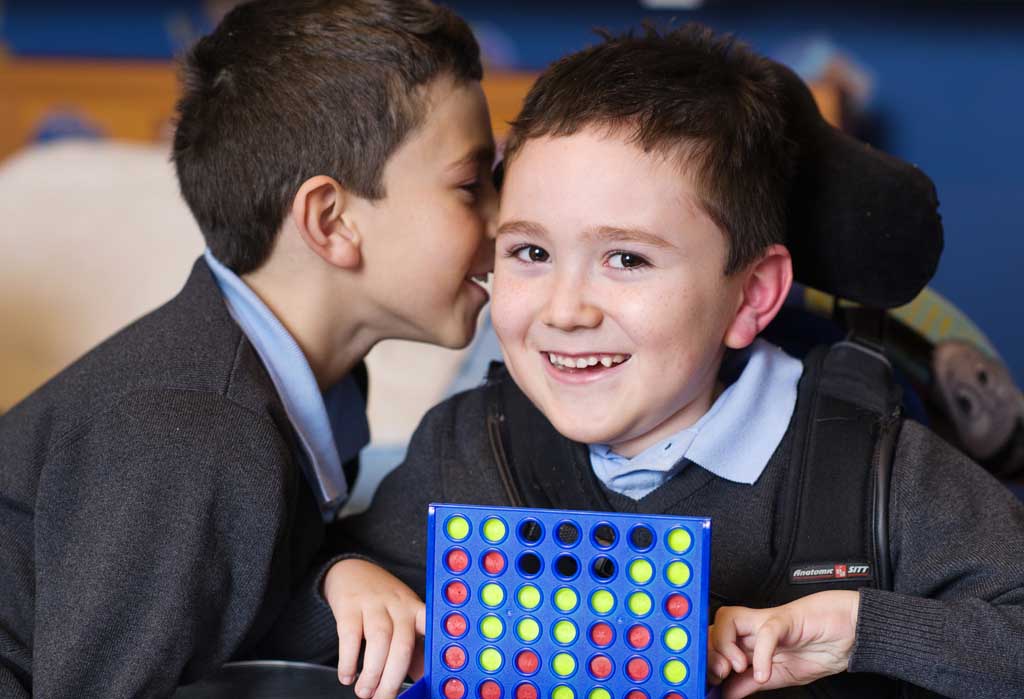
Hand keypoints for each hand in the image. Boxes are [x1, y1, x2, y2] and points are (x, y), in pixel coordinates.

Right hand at [323, 559, 425, 698]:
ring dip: (372, 671)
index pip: (432, 628)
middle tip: (383, 698)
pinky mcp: (349, 605)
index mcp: (416, 610)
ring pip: (379, 639)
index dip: (436, 648)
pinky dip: (349, 659)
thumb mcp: (403, 618)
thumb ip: (414, 650)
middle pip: (403, 643)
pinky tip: (347, 676)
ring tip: (364, 692)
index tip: (436, 674)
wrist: (351, 571)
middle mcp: (398, 605)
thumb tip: (426, 681)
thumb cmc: (382, 603)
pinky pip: (350, 634)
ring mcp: (374, 603)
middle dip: (394, 677)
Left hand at [708, 590, 860, 697]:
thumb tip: (727, 694)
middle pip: (713, 628)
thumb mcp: (781, 675)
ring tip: (737, 668)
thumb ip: (752, 683)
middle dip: (709, 651)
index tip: (708, 684)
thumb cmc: (821, 645)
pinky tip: (762, 672)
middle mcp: (755, 628)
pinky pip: (767, 631)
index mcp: (751, 641)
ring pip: (729, 619)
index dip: (707, 661)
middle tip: (718, 675)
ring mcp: (768, 621)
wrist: (852, 631)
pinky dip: (761, 654)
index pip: (715, 642)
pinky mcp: (787, 619)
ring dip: (725, 646)